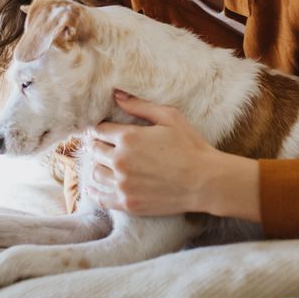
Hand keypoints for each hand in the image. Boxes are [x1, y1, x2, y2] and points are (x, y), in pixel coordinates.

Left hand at [88, 91, 258, 220]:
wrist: (205, 182)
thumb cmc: (191, 146)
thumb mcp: (169, 117)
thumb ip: (140, 105)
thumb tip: (116, 94)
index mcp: (128, 138)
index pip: (99, 130)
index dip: (98, 129)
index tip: (101, 130)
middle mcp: (120, 161)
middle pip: (94, 150)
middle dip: (96, 145)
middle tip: (100, 145)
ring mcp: (123, 184)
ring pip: (95, 173)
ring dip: (97, 165)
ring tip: (103, 163)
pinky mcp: (128, 203)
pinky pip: (101, 197)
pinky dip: (94, 191)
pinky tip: (93, 187)